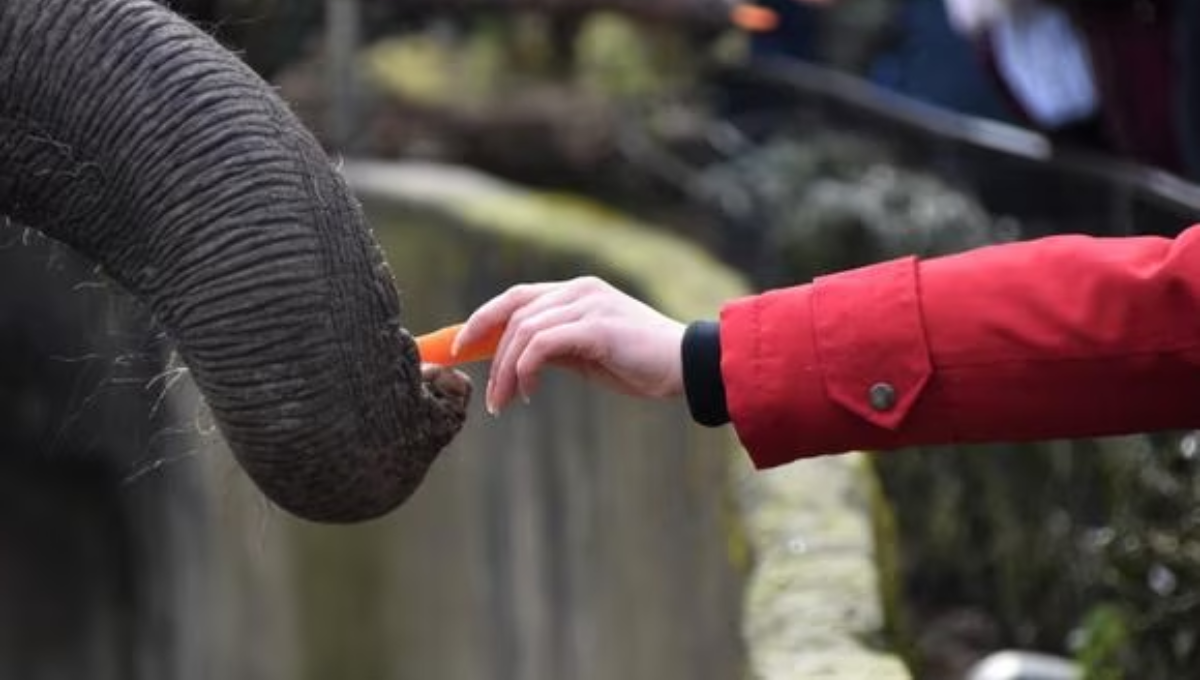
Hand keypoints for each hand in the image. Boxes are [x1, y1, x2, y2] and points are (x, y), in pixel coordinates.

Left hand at [454, 276, 685, 413]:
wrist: (687, 367)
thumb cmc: (641, 364)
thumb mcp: (589, 354)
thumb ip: (556, 347)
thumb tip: (519, 360)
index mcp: (577, 291)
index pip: (517, 298)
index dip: (483, 320)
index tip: (458, 347)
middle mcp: (579, 290)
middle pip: (513, 312)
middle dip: (486, 350)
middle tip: (483, 390)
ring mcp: (588, 304)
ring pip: (523, 331)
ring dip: (505, 370)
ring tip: (504, 402)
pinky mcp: (596, 326)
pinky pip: (542, 344)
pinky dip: (525, 369)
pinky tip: (528, 392)